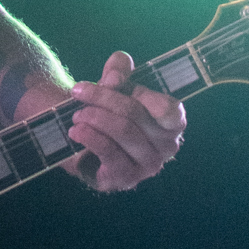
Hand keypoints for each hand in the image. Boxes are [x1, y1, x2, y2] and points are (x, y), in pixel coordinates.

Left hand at [65, 50, 184, 192]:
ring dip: (93, 117)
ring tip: (77, 114)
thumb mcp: (115, 80)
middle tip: (79, 92)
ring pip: (122, 131)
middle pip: (135, 113)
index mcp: (173, 123)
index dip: (140, 92)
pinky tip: (75, 130)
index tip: (111, 79)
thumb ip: (118, 69)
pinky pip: (109, 153)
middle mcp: (167, 147)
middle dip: (102, 98)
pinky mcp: (126, 179)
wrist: (84, 136)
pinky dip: (89, 137)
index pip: (168, 109)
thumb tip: (114, 78)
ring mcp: (148, 166)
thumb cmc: (108, 107)